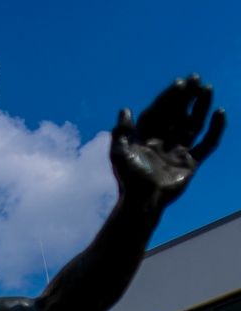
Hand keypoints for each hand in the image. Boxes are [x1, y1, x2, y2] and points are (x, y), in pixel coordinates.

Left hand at [112, 76, 223, 207]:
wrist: (143, 202)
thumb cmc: (128, 179)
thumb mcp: (120, 153)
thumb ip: (122, 131)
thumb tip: (125, 110)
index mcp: (146, 138)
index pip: (160, 112)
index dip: (169, 97)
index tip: (180, 82)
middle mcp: (163, 142)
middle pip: (178, 115)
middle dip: (187, 97)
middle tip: (197, 79)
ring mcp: (178, 152)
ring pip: (193, 124)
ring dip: (201, 107)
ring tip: (208, 89)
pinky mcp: (191, 163)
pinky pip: (207, 143)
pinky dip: (215, 129)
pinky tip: (220, 113)